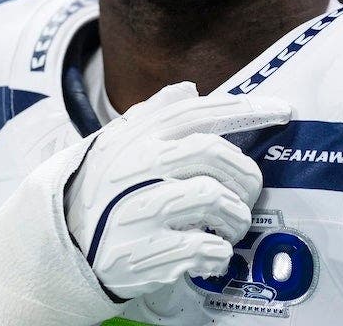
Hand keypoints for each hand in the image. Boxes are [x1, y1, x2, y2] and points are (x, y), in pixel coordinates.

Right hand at [65, 82, 291, 299]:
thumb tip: (190, 89)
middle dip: (244, 173)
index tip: (283, 110)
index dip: (247, 107)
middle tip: (248, 191)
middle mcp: (137, 168)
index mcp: (136, 138)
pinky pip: (204, 247)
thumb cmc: (98, 193)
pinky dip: (219, 251)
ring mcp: (140, 211)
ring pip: (214, 198)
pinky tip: (212, 252)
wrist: (59, 248)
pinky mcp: (145, 254)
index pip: (199, 113)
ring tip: (229, 226)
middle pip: (213, 152)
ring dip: (235, 216)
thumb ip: (153, 116)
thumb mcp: (114, 145)